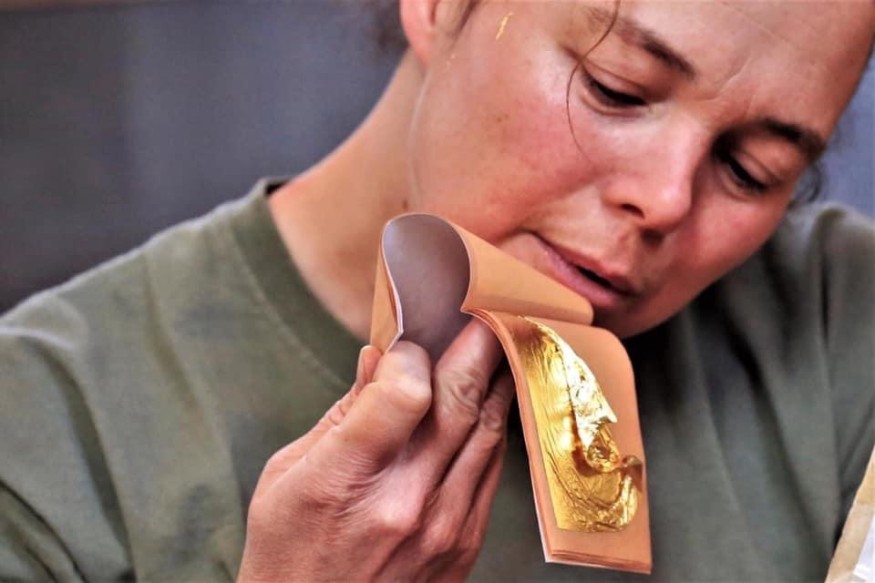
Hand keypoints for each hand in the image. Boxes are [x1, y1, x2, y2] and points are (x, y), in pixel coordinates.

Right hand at [237, 320, 514, 581]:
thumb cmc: (288, 552)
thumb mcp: (285, 477)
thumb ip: (342, 415)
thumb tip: (378, 359)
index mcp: (346, 481)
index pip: (405, 392)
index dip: (413, 355)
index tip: (408, 342)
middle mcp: (405, 503)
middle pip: (458, 403)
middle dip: (476, 345)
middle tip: (485, 308)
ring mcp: (443, 527)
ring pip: (488, 432)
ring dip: (496, 379)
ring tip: (498, 341)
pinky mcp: (464, 543)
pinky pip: (492, 469)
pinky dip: (494, 426)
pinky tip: (492, 399)